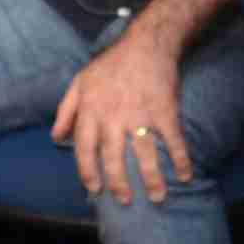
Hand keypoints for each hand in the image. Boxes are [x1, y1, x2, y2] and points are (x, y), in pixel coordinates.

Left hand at [54, 32, 195, 204]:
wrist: (146, 44)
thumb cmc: (111, 64)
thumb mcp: (79, 82)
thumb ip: (66, 110)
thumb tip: (56, 137)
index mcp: (91, 111)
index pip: (84, 149)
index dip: (87, 172)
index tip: (93, 188)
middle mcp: (113, 117)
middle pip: (114, 158)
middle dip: (119, 184)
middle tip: (125, 200)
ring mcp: (140, 115)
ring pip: (144, 154)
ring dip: (152, 179)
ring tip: (157, 197)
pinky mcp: (165, 111)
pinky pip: (173, 140)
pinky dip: (181, 159)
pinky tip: (186, 175)